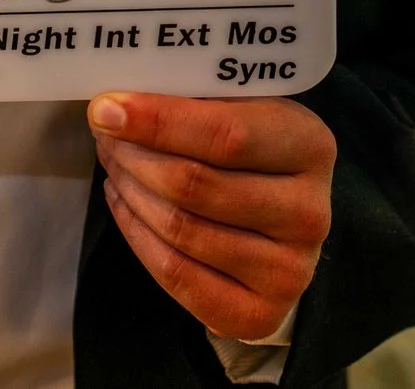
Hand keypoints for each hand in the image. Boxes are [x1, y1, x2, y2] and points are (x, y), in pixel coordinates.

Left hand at [88, 92, 334, 343]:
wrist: (284, 227)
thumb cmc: (254, 154)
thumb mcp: (245, 112)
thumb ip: (196, 100)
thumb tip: (116, 99)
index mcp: (310, 146)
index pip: (225, 135)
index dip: (156, 122)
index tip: (105, 108)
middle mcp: (308, 213)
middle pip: (192, 184)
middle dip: (132, 155)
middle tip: (104, 134)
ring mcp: (288, 270)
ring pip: (179, 228)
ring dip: (129, 190)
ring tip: (114, 164)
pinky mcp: (259, 315)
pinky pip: (176, 273)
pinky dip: (136, 234)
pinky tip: (123, 202)